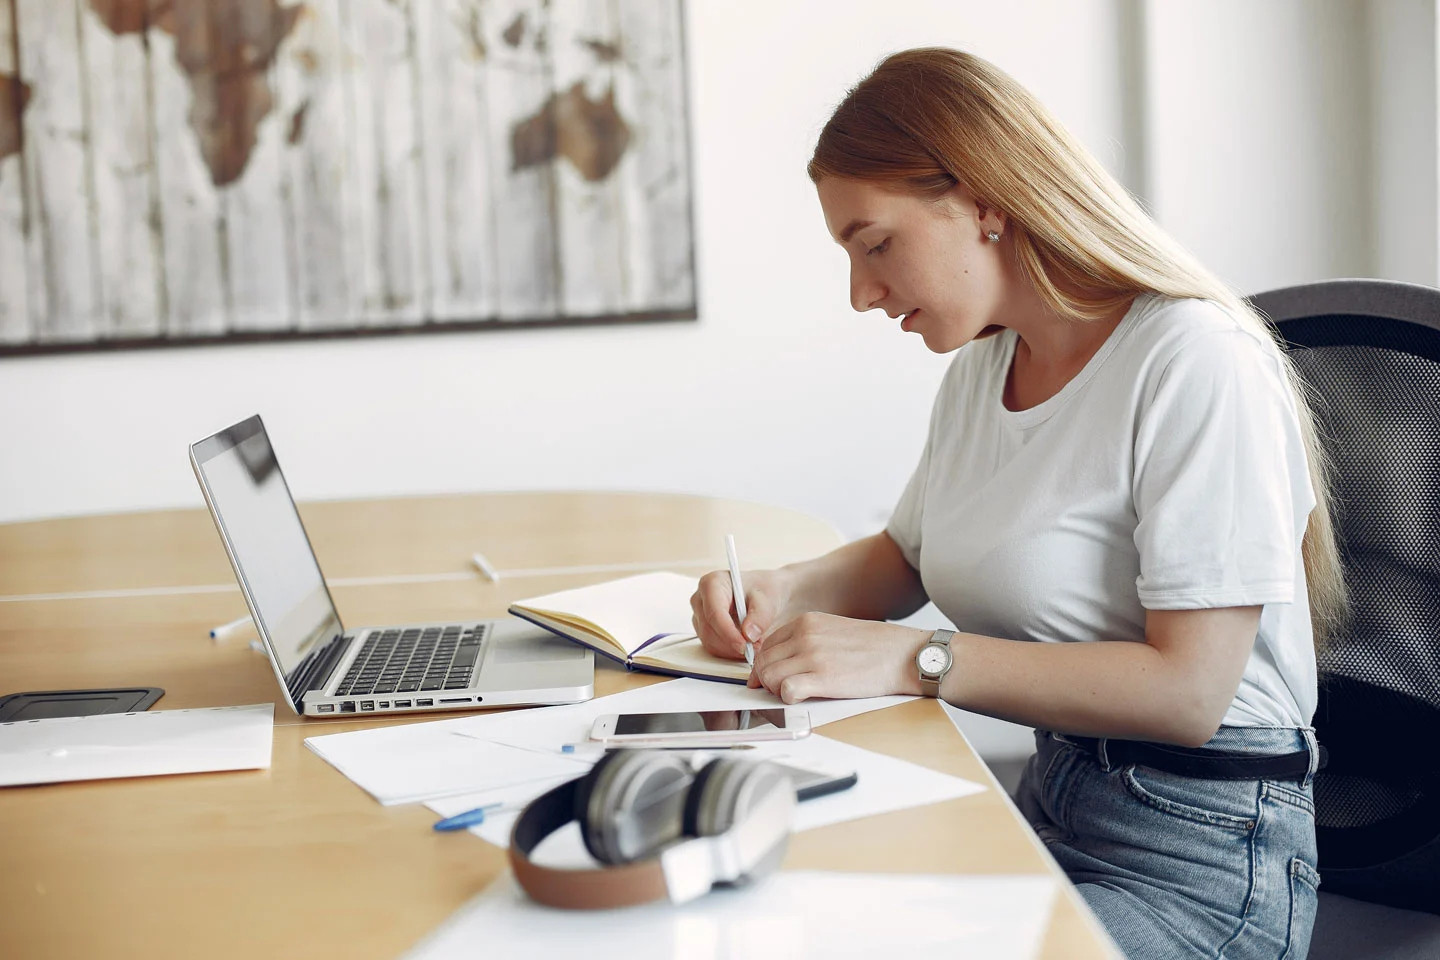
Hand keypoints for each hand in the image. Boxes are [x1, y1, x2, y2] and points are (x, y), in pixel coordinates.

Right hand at [690, 567, 795, 660]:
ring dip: (732, 649)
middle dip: (732, 643)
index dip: (728, 632)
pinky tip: (746, 644)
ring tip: (754, 643)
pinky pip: (713, 647)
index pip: (714, 613)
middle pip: (708, 630)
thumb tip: (748, 635)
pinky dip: (730, 651)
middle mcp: (701, 599)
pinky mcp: (704, 629)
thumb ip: (760, 616)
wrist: (764, 596)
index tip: (744, 644)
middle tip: (755, 646)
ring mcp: (700, 615)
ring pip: (709, 641)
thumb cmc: (763, 591)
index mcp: (712, 583)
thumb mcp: (768, 599)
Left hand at [748, 612, 929, 702]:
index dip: (767, 665)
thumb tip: (782, 663)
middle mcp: (805, 635)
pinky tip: (804, 698)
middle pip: (763, 662)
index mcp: (806, 622)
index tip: (775, 678)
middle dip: (768, 680)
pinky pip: (785, 690)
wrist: (905, 655)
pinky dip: (788, 698)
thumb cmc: (875, 648)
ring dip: (777, 690)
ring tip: (797, 694)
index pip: (766, 645)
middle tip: (784, 690)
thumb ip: (807, 642)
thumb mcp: (834, 631)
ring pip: (769, 676)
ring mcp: (812, 655)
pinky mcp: (822, 678)